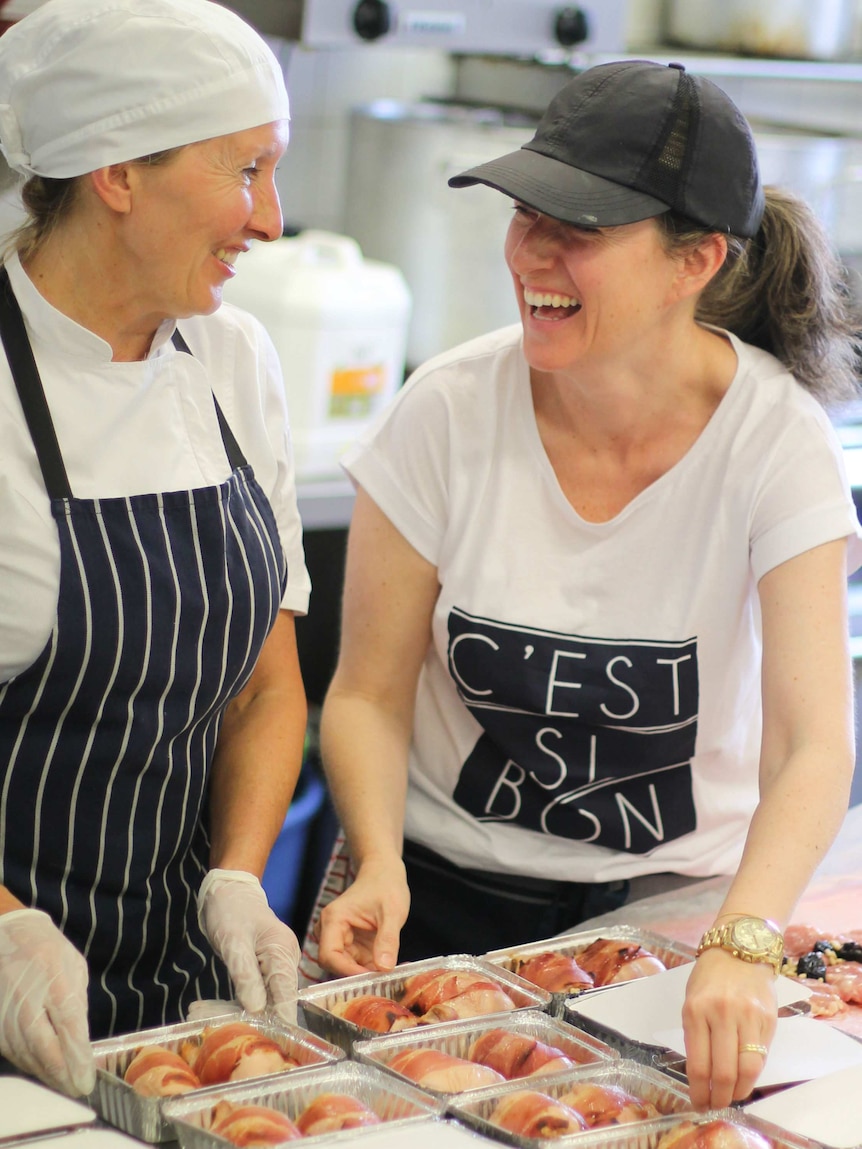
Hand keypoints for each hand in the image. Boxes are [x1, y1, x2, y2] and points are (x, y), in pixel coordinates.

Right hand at [0, 909, 93, 1096]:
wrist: (9, 932)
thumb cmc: (47, 949)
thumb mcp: (74, 967)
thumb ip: (77, 1003)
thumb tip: (80, 1042)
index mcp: (55, 980)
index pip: (69, 1028)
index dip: (78, 1059)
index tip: (86, 1081)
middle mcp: (28, 998)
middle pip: (44, 1049)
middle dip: (62, 1075)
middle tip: (76, 1089)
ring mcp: (6, 1010)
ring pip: (26, 1055)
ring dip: (45, 1073)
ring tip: (62, 1083)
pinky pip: (10, 1050)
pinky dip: (27, 1063)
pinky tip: (40, 1068)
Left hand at [197, 870, 299, 1022]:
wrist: (228, 890)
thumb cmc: (231, 910)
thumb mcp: (233, 942)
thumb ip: (246, 976)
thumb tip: (256, 1010)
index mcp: (283, 953)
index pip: (287, 996)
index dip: (278, 1023)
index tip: (264, 1044)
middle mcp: (284, 962)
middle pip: (272, 1002)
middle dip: (244, 1018)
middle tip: (208, 1025)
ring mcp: (274, 967)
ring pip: (258, 1001)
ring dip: (229, 1011)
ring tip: (195, 1014)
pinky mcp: (261, 971)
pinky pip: (249, 993)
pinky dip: (228, 1002)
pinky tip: (202, 1008)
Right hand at [317, 857, 409, 977]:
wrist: (384, 873)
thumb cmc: (385, 885)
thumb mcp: (392, 912)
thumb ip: (388, 940)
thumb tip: (384, 968)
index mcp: (333, 919)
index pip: (329, 956)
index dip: (346, 971)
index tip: (371, 978)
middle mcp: (331, 931)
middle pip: (336, 965)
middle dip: (358, 975)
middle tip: (384, 980)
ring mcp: (341, 939)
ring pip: (348, 967)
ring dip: (368, 973)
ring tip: (392, 972)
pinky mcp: (352, 944)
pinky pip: (358, 964)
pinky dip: (373, 968)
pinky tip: (390, 965)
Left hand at [682, 948, 777, 1108]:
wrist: (741, 948)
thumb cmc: (710, 976)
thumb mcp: (692, 1000)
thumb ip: (696, 1034)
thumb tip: (701, 1074)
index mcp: (696, 1011)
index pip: (698, 1064)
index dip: (699, 1092)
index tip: (699, 1104)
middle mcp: (722, 1014)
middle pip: (724, 1072)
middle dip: (719, 1097)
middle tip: (716, 1106)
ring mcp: (748, 1017)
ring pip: (747, 1069)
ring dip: (739, 1091)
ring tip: (731, 1096)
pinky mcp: (768, 1020)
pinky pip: (762, 1056)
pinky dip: (753, 1073)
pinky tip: (745, 1077)